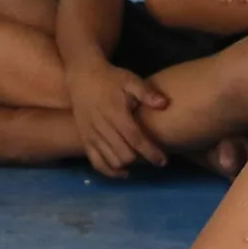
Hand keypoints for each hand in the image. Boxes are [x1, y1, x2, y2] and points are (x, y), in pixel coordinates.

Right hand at [65, 59, 169, 176]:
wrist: (82, 77)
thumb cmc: (111, 79)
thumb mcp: (130, 80)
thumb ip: (147, 93)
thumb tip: (164, 104)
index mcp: (116, 114)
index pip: (136, 140)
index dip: (151, 152)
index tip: (163, 161)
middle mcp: (103, 128)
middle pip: (125, 155)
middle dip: (141, 159)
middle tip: (151, 156)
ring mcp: (92, 136)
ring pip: (112, 161)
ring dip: (127, 165)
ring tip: (138, 160)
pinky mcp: (85, 140)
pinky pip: (97, 162)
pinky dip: (110, 171)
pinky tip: (122, 171)